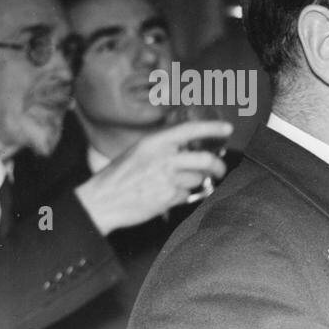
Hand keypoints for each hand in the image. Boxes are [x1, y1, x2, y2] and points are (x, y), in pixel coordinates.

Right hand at [75, 120, 232, 233]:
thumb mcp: (139, 152)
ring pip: (197, 178)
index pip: (189, 130)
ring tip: (176, 184)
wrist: (101, 200)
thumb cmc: (119, 176)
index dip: (211, 128)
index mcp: (154, 142)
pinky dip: (181, 196)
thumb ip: (164, 149)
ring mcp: (167, 178)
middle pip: (205, 160)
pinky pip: (187, 195)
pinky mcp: (168, 197)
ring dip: (195, 182)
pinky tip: (165, 196)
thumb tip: (191, 149)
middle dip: (218, 166)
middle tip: (219, 170)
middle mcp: (163, 158)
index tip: (227, 129)